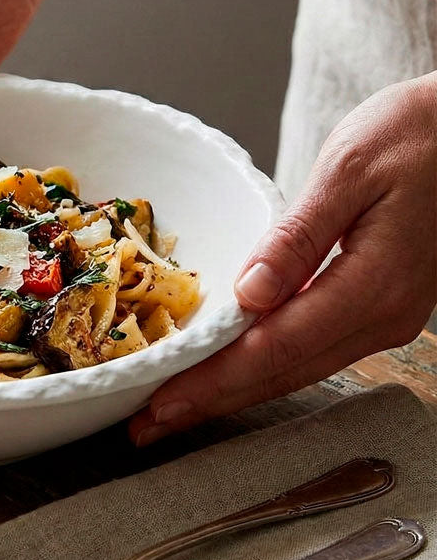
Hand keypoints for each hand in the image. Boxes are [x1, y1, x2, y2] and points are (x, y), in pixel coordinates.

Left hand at [129, 72, 436, 446]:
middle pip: (282, 373)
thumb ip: (297, 237)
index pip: (276, 349)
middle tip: (149, 423)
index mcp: (374, 285)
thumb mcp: (348, 171)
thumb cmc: (414, 135)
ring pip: (296, 369)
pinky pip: (309, 349)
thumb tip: (248, 294)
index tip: (161, 401)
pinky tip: (224, 369)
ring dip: (233, 390)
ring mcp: (384, 317)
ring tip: (174, 405)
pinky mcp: (375, 307)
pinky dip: (261, 365)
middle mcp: (383, 316)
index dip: (215, 381)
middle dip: (212, 401)